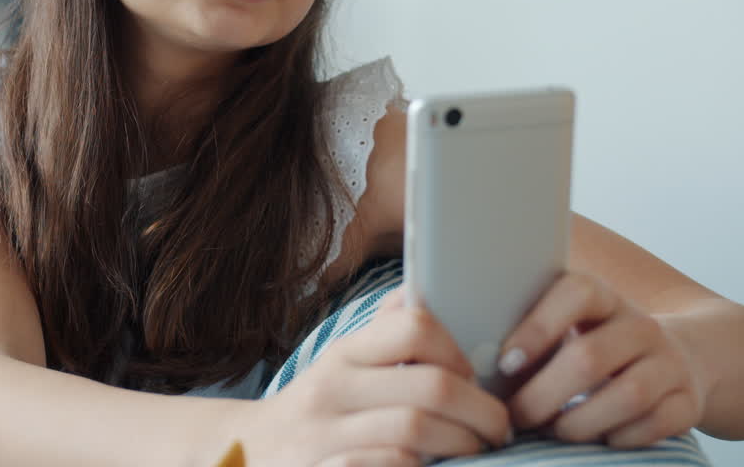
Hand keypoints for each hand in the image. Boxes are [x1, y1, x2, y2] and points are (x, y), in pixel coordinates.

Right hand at [232, 287, 513, 466]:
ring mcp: (323, 437)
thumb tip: (425, 292)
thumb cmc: (315, 414)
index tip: (472, 377)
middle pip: (430, 387)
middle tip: (498, 428)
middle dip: (481, 411)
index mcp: (344, 355)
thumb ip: (382, 335)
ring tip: (475, 452)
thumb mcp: (340, 367)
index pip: (413, 327)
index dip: (458, 351)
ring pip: (416, 431)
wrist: (246, 458)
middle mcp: (331, 391)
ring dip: (461, 445)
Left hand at [497, 272, 708, 448]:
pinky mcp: (688, 401)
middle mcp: (640, 325)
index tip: (505, 363)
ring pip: (627, 395)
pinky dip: (619, 438)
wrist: (682, 358)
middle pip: (590, 357)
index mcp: (604, 297)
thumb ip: (532, 336)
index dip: (537, 327)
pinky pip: (655, 425)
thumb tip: (475, 366)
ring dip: (579, 422)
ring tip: (551, 432)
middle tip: (515, 417)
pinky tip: (596, 440)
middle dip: (543, 395)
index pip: (576, 293)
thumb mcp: (571, 327)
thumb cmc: (599, 344)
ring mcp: (670, 363)